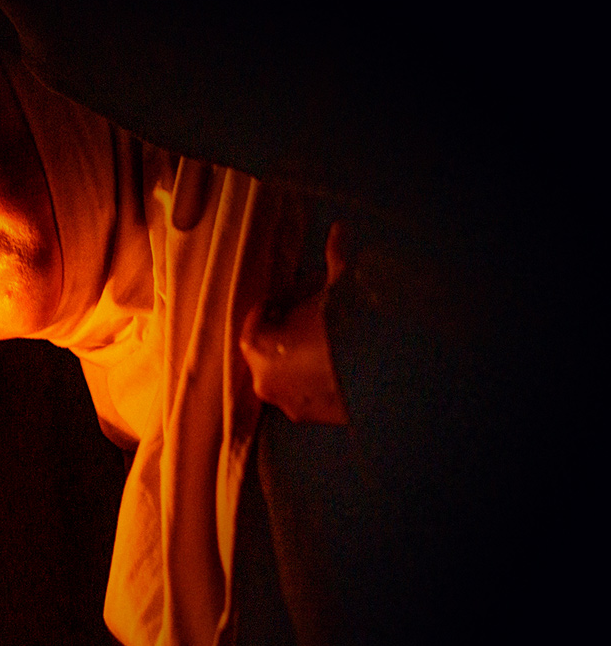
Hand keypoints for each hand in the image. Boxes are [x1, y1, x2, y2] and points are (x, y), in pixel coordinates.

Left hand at [240, 221, 351, 424]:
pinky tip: (337, 362)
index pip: (255, 319)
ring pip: (283, 372)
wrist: (390, 376)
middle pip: (266, 347)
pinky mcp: (309, 418)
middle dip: (285, 329)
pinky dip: (313, 378)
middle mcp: (262, 378)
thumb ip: (335, 257)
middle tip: (311, 314)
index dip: (276, 303)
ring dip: (298, 356)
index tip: (292, 295)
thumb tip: (340, 228)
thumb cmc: (352, 327)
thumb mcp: (342, 286)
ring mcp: (284, 402)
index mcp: (257, 345)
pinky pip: (303, 393)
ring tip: (327, 339)